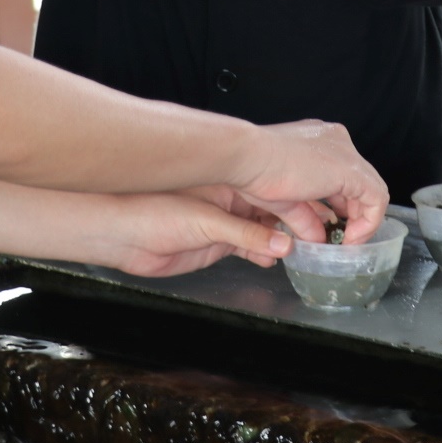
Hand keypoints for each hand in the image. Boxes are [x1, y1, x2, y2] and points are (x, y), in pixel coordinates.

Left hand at [94, 189, 299, 276]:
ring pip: (262, 231)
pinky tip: (275, 259)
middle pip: (272, 212)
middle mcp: (229, 201)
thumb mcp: (206, 221)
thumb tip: (281, 244)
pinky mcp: (213, 244)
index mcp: (228, 184)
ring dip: (282, 240)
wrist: (119, 232)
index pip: (272, 193)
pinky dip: (262, 253)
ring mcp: (222, 223)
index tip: (319, 215)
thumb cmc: (151, 211)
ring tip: (307, 250)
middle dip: (297, 223)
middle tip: (322, 236)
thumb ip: (245, 234)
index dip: (296, 205)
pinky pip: (246, 248)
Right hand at [228, 120, 387, 246]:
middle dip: (353, 212)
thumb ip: (304, 218)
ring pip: (371, 189)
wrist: (245, 157)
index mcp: (319, 140)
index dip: (341, 203)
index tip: (332, 224)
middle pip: (359, 181)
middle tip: (343, 236)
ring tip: (348, 241)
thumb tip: (315, 239)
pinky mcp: (351, 170)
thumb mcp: (284, 199)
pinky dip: (368, 222)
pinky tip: (351, 238)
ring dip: (363, 219)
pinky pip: (376, 198)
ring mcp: (346, 152)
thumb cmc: (252, 170)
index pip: (342, 174)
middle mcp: (336, 141)